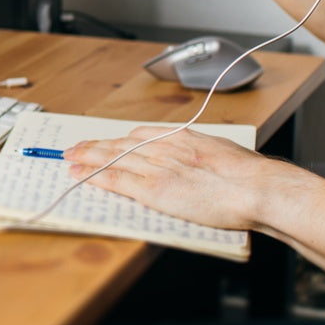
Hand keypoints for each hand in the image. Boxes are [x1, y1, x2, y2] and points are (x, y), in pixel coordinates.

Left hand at [62, 128, 281, 231]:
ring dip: (88, 157)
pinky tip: (80, 174)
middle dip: (96, 145)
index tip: (107, 141)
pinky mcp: (154, 189)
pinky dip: (95, 176)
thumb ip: (202, 152)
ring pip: (112, 158)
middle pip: (120, 143)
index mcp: (182, 137)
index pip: (140, 135)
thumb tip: (201, 156)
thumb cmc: (248, 175)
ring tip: (70, 157)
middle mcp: (164, 147)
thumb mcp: (222, 151)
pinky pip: (117, 180)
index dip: (118, 139)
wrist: (255, 188)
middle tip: (75, 147)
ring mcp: (157, 167)